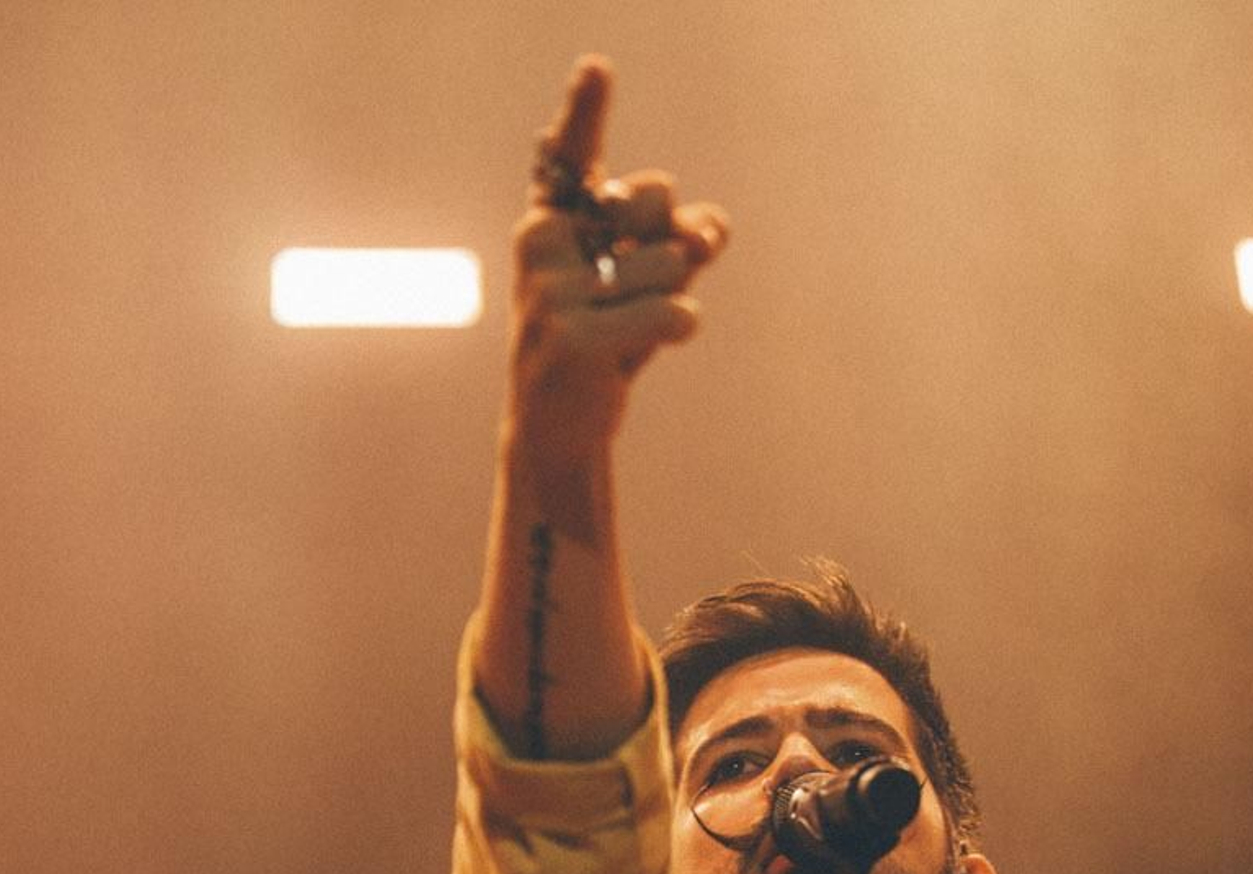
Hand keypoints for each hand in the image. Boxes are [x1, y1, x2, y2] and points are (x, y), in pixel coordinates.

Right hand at [507, 56, 729, 459]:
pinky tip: (653, 346)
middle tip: (644, 287)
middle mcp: (543, 244)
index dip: (585, 110)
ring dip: (673, 297)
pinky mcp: (574, 339)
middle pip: (655, 199)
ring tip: (631, 332)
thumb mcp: (646, 282)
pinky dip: (680, 326)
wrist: (561, 427)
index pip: (572, 154)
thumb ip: (685, 239)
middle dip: (674, 239)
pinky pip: (671, 312)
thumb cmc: (606, 339)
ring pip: (671, 262)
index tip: (598, 68)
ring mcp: (553, 292)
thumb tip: (709, 229)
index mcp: (552, 218)